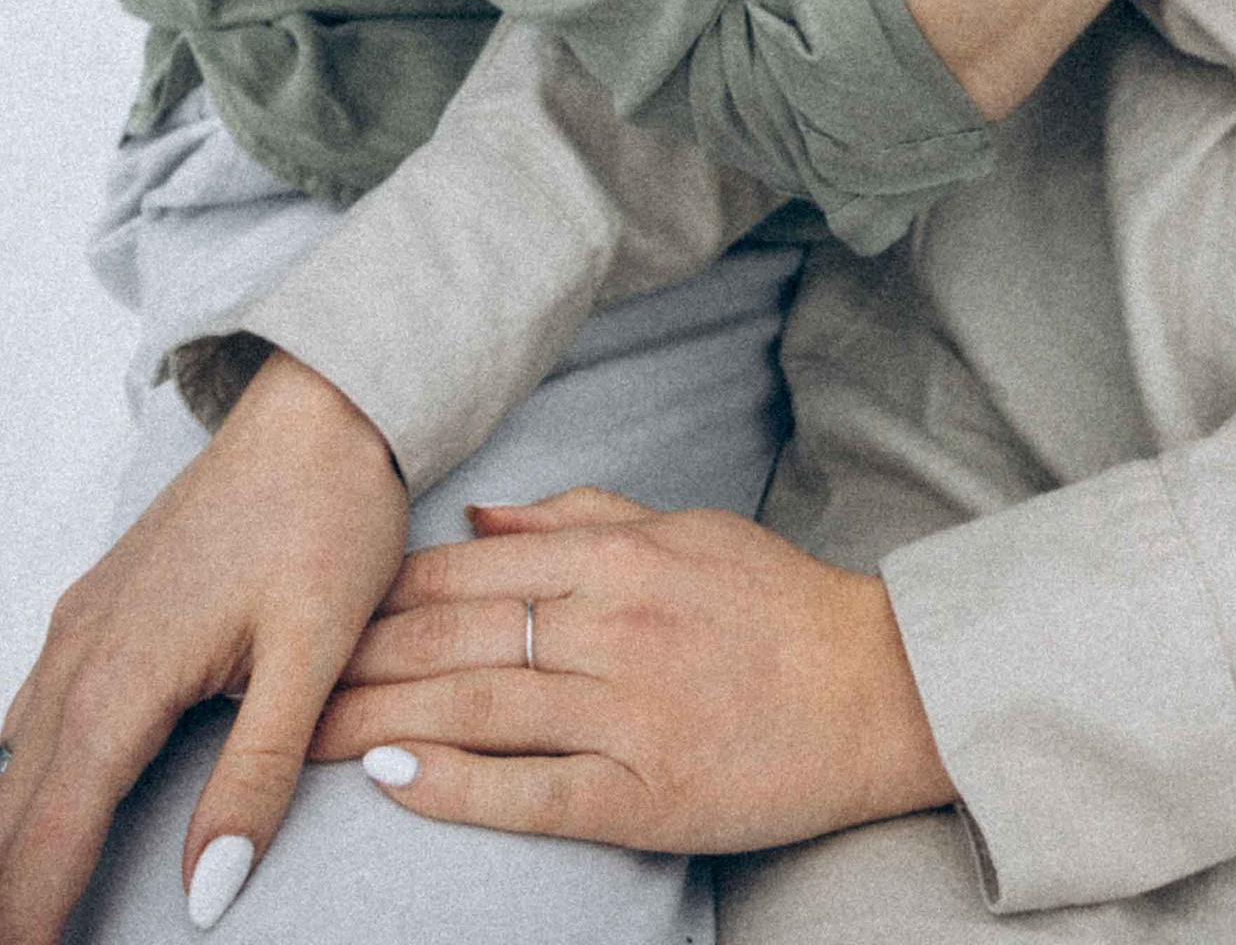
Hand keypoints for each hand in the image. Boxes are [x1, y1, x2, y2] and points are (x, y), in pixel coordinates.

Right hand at [0, 349, 407, 944]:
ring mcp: (80, 629)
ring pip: (13, 765)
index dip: (24, 921)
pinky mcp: (97, 609)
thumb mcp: (313, 651)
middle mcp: (78, 660)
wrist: (323, 404)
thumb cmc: (328, 514)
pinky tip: (42, 806)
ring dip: (11, 840)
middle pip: (11, 814)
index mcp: (122, 684)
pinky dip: (26, 781)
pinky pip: (33, 714)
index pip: (45, 841)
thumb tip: (207, 893)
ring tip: (26, 904)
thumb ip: (258, 774)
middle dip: (9, 890)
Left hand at [309, 488, 952, 853]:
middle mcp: (616, 625)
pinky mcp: (643, 793)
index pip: (472, 569)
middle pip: (456, 638)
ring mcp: (627, 711)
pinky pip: (529, 790)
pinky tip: (393, 780)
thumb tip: (481, 517)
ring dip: (379, 721)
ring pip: (478, 708)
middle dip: (358, 659)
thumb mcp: (689, 530)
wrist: (876, 688)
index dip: (385, 592)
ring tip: (305, 736)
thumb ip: (585, 517)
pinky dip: (454, 785)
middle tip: (283, 679)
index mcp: (623, 557)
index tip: (323, 610)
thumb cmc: (780, 605)